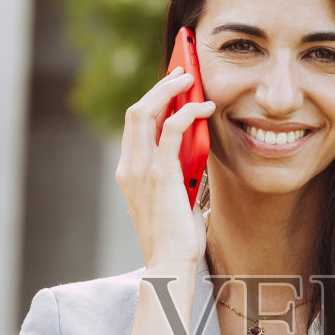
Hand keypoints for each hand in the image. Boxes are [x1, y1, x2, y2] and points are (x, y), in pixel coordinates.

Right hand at [116, 70, 214, 271]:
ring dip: (169, 90)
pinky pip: (172, 129)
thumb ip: (180, 173)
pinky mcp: (160, 174)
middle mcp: (130, 167)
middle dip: (158, 86)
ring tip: (190, 78)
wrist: (171, 263)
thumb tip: (197, 151)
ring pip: (146, 112)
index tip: (170, 84)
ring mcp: (141, 170)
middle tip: (181, 71)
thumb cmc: (177, 237)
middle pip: (136, 111)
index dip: (153, 100)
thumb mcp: (177, 197)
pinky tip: (204, 107)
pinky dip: (187, 111)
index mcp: (130, 172)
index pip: (135, 125)